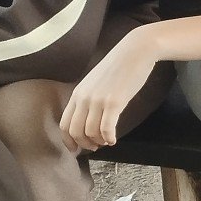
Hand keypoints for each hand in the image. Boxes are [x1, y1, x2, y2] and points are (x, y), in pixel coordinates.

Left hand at [60, 31, 158, 151]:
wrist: (135, 51)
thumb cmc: (118, 66)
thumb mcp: (95, 82)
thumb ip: (88, 97)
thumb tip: (88, 117)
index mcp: (78, 94)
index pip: (65, 124)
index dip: (68, 140)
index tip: (75, 148)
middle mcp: (84, 99)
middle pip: (75, 131)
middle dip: (84, 144)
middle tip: (95, 147)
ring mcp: (98, 101)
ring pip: (91, 132)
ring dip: (98, 142)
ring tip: (107, 141)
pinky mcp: (114, 102)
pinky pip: (106, 128)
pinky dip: (109, 138)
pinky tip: (114, 139)